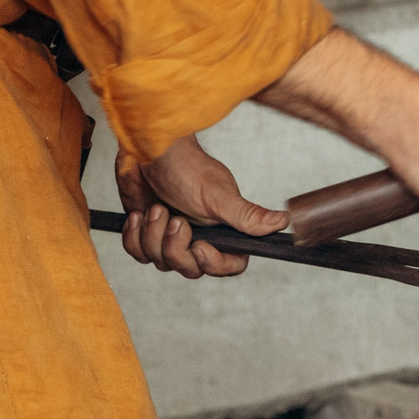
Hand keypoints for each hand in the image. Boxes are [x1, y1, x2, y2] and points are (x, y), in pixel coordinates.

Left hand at [115, 134, 284, 278]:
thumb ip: (247, 215)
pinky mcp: (147, 232)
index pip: (229, 265)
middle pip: (191, 269)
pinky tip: (139, 213)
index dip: (213, 263)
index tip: (199, 245)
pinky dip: (134, 235)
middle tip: (174, 218)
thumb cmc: (185, 166)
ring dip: (153, 235)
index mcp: (223, 228)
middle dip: (176, 247)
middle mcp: (199, 235)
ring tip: (155, 208)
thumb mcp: (218, 194)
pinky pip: (138, 253)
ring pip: (161, 262)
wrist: (146, 150)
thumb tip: (283, 222)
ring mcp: (171, 236)